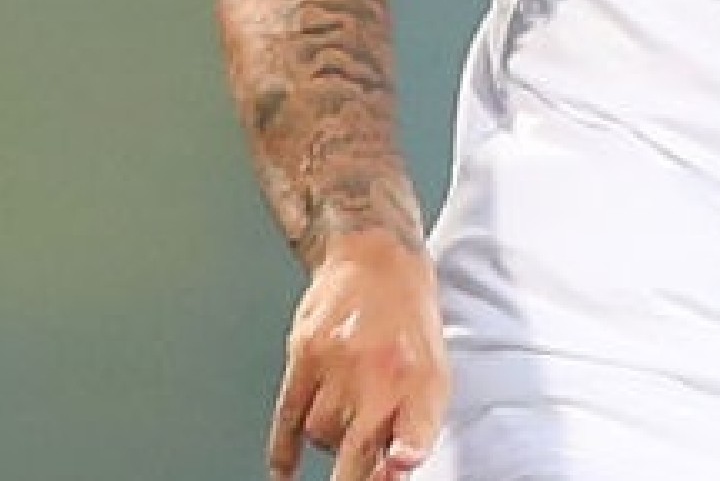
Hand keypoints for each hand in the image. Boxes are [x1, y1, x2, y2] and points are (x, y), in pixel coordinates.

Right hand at [269, 229, 450, 480]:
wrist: (377, 260)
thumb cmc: (408, 321)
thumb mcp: (434, 371)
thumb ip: (420, 425)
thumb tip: (400, 470)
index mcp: (421, 378)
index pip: (412, 440)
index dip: (401, 461)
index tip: (394, 468)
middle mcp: (381, 371)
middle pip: (359, 451)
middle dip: (355, 476)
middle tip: (356, 478)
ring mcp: (339, 362)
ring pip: (321, 434)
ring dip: (330, 440)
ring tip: (344, 417)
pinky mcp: (304, 353)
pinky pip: (287, 416)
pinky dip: (284, 450)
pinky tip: (286, 471)